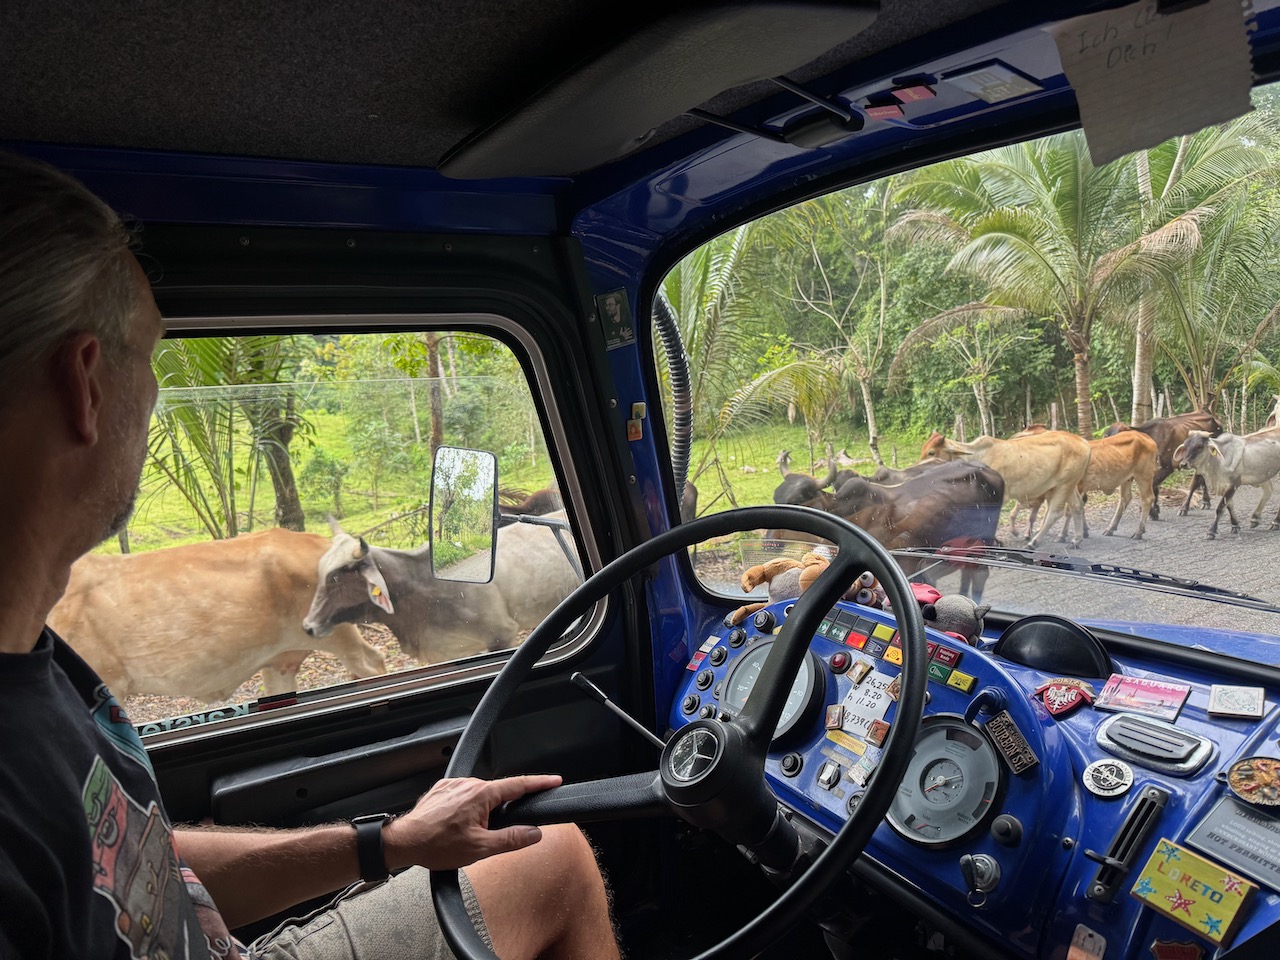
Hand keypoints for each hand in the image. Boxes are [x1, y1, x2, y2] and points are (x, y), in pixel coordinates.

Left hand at [381, 774, 561, 870]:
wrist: (403, 842)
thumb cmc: (437, 845)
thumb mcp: (480, 848)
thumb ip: (511, 839)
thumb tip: (533, 833)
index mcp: (482, 794)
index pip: (519, 784)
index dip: (539, 782)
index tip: (554, 780)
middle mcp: (468, 783)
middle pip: (498, 793)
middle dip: (501, 811)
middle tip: (490, 834)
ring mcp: (453, 785)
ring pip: (479, 796)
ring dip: (481, 812)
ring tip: (466, 835)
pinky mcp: (442, 789)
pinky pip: (463, 796)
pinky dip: (466, 809)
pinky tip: (456, 827)